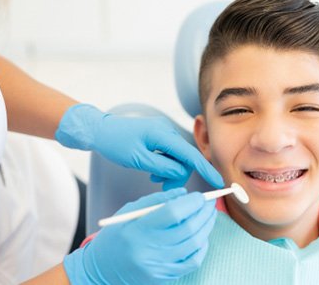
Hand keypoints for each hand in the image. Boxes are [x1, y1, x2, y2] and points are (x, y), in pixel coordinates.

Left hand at [55, 103, 222, 188]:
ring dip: (170, 171)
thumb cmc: (115, 143)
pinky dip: (165, 165)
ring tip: (154, 179)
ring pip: (178, 158)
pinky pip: (170, 153)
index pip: (191, 155)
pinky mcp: (159, 136)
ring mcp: (164, 132)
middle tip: (164, 189)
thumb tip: (181, 173)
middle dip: (178, 175)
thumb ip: (163, 167)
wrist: (99, 130)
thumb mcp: (138, 159)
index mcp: (163, 134)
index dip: (205, 170)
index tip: (218, 183)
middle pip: (185, 158)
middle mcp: (167, 131)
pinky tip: (153, 171)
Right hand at [63, 188, 216, 284]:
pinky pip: (192, 261)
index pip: (173, 213)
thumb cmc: (116, 236)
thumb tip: (185, 194)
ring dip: (207, 227)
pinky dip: (201, 246)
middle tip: (210, 203)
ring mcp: (158, 266)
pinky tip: (202, 236)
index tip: (200, 196)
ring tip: (209, 216)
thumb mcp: (128, 212)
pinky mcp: (164, 277)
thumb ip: (156, 200)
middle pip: (188, 228)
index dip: (191, 202)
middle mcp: (148, 250)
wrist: (102, 270)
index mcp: (137, 230)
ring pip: (194, 244)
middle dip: (204, 212)